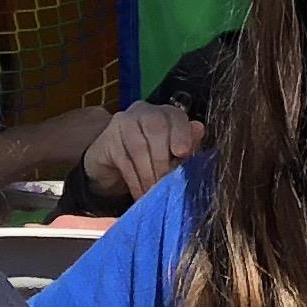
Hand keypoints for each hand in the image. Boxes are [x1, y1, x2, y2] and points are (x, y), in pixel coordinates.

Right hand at [81, 102, 206, 203]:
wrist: (114, 166)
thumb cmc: (151, 159)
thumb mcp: (173, 155)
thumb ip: (187, 145)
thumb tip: (198, 130)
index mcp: (166, 113)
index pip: (175, 116)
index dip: (181, 133)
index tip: (183, 153)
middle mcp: (144, 112)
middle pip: (156, 128)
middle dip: (163, 159)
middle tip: (166, 184)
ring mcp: (123, 123)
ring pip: (139, 146)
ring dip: (149, 173)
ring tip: (154, 193)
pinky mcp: (107, 140)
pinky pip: (124, 160)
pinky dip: (135, 181)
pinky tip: (141, 194)